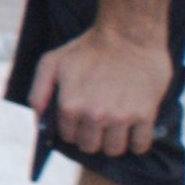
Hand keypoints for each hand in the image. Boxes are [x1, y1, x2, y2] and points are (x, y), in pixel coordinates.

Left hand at [30, 26, 172, 158]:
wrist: (128, 34)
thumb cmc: (87, 47)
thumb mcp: (51, 63)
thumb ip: (39, 93)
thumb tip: (39, 122)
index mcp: (70, 105)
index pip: (68, 137)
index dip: (73, 130)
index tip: (79, 121)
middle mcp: (94, 115)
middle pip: (90, 147)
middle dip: (91, 137)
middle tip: (97, 123)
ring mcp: (121, 117)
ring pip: (114, 150)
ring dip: (113, 141)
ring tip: (114, 126)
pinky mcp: (145, 115)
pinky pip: (140, 146)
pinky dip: (136, 143)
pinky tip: (133, 129)